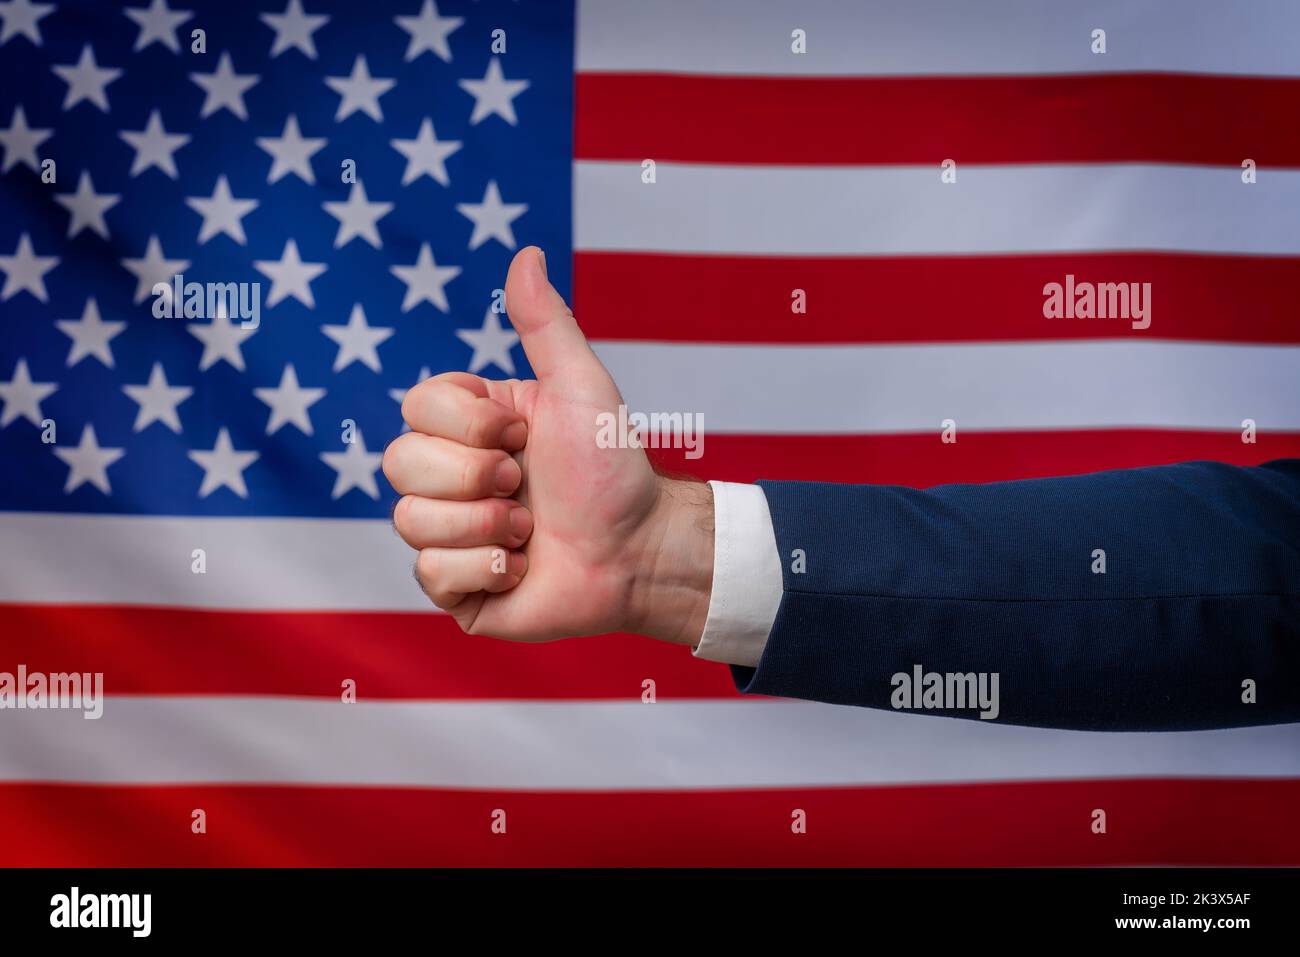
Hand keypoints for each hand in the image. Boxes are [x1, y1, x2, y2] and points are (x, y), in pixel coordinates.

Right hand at [383, 247, 713, 645]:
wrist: (641, 552)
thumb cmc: (614, 469)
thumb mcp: (580, 387)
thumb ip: (546, 325)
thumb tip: (524, 252)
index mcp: (468, 426)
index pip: (414, 407)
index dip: (468, 425)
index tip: (524, 436)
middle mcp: (450, 477)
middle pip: (398, 463)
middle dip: (476, 477)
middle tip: (526, 488)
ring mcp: (448, 533)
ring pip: (409, 520)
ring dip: (486, 526)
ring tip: (531, 532)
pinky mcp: (456, 587)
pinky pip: (430, 574)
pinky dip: (488, 570)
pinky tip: (523, 568)